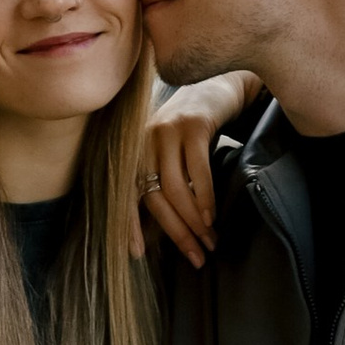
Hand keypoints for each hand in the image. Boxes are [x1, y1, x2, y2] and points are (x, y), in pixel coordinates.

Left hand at [136, 74, 258, 265]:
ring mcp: (167, 131)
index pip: (126, 194)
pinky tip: (212, 217)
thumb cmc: (193, 130)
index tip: (136, 255)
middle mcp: (144, 140)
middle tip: (196, 257)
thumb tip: (155, 232)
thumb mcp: (170, 152)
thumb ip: (160, 182)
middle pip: (155, 197)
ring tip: (210, 241)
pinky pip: (197, 171)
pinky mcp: (193, 126)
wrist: (219, 87)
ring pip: (175, 188)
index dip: (128, 225)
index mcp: (134, 151)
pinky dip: (205, 197)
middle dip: (176, 233)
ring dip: (194, 221)